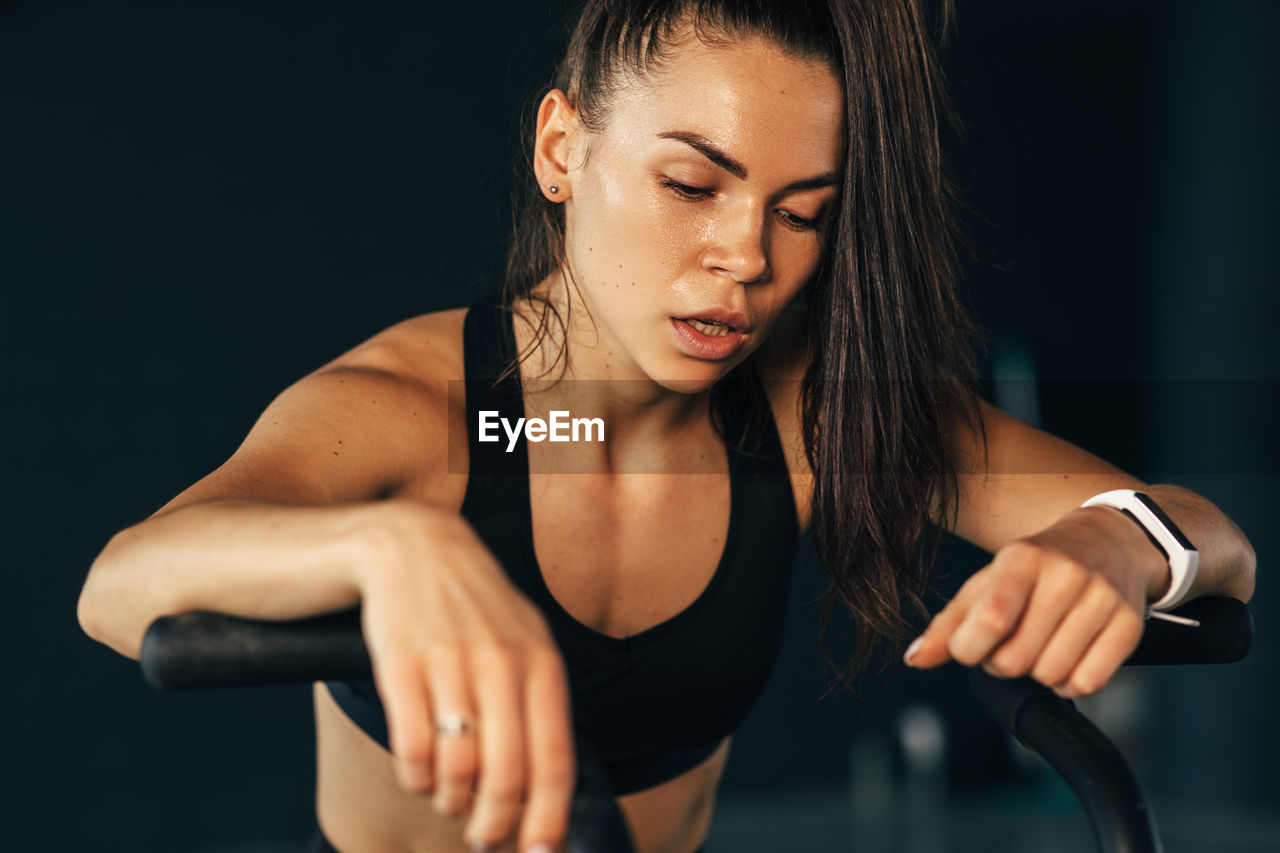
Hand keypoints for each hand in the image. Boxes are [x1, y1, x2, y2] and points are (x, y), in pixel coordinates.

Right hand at [354, 500, 573, 852]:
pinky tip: (417, 773)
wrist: (405, 540)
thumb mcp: (518, 639)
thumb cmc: (466, 603)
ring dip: (451, 802)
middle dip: (495, 824)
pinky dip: (414, 777)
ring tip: (447, 799)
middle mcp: (502, 662)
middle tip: (482, 837)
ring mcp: (450, 661)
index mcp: (540, 661)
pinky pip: (410, 748)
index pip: (555, 760)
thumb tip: (544, 788)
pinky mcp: (398, 661)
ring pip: (458, 768)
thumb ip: (535, 703)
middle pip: (508, 776)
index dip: (548, 820)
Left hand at [903, 506, 1169, 697]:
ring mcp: (1102, 598)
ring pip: (1050, 676)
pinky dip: (1070, 684)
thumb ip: (950, 622)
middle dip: (1002, 663)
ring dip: (1037, 673)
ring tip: (1042, 644)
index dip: (969, 650)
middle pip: (1015, 660)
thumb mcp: (989, 580)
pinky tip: (1068, 657)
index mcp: (1022, 558)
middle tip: (1011, 642)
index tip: (970, 648)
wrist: (1112, 541)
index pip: (990, 619)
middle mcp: (1065, 574)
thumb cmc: (1037, 567)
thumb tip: (915, 659)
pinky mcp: (1130, 624)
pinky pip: (1088, 683)